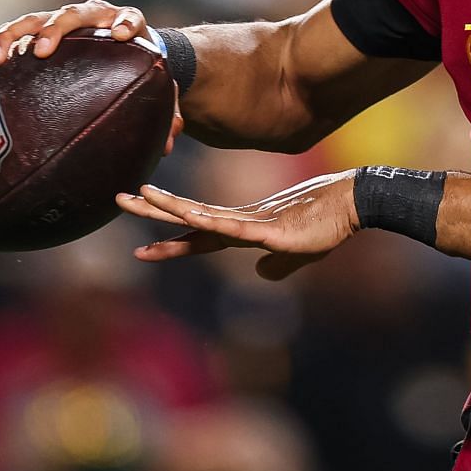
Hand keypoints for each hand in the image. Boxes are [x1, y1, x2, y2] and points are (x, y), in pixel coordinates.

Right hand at [0, 0, 184, 152]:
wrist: (124, 49)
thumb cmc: (141, 72)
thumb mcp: (158, 89)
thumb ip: (166, 110)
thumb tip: (171, 142)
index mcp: (127, 24)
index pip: (128, 17)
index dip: (124, 22)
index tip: (120, 34)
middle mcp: (92, 16)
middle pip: (72, 14)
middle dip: (55, 28)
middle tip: (42, 50)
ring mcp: (61, 21)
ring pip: (32, 20)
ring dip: (10, 36)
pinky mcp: (37, 31)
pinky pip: (11, 35)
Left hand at [114, 171, 358, 280]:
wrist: (353, 203)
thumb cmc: (329, 225)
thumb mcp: (300, 254)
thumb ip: (278, 265)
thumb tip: (260, 274)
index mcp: (245, 229)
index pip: (198, 235)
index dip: (170, 242)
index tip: (139, 247)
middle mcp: (241, 221)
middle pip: (189, 218)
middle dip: (152, 211)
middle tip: (117, 199)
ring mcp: (252, 223)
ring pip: (202, 215)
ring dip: (169, 206)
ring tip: (139, 195)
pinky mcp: (268, 229)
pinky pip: (232, 226)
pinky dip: (209, 223)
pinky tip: (188, 217)